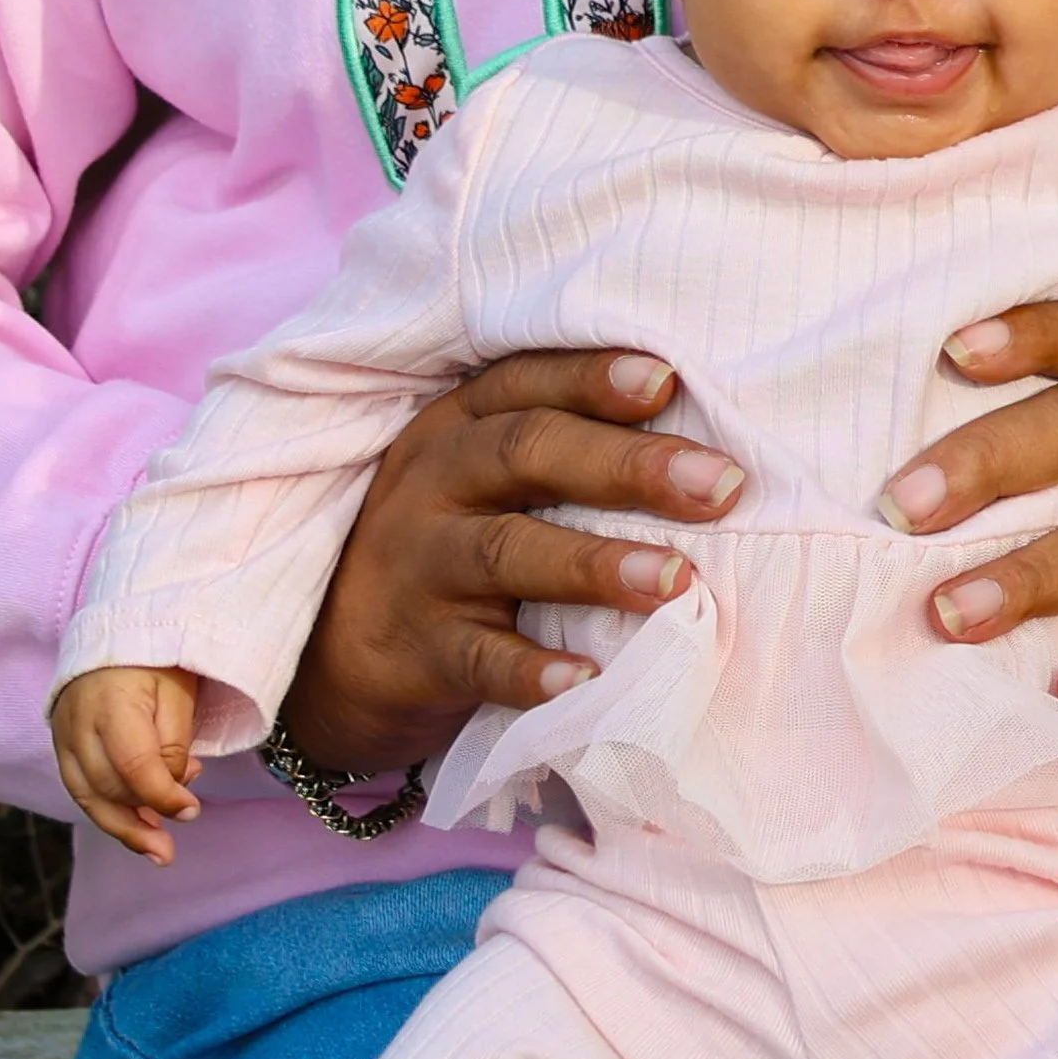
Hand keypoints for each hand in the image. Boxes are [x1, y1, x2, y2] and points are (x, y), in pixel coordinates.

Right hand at [54, 666, 202, 863]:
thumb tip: (173, 790)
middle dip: (142, 820)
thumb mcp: (176, 695)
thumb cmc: (154, 663)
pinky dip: (108, 812)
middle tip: (174, 840)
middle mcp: (78, 725)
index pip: (133, 766)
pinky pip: (80, 789)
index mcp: (110, 705)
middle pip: (106, 787)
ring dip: (123, 827)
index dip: (162, 796)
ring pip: (87, 796)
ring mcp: (63, 737)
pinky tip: (135, 827)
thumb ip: (173, 745)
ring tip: (156, 848)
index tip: (190, 812)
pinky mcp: (61, 746)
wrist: (113, 638)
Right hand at [281, 350, 744, 773]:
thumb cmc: (454, 549)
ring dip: (594, 564)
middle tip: (719, 487)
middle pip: (526, 453)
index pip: (525, 382)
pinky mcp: (414, 651)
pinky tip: (587, 679)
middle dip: (629, 466)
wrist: (338, 657)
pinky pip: (476, 659)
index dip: (593, 379)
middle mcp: (433, 481)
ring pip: (505, 552)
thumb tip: (706, 452)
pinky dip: (532, 670)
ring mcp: (417, 566)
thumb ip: (568, 452)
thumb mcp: (489, 482)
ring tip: (673, 579)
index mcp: (460, 425)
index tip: (668, 380)